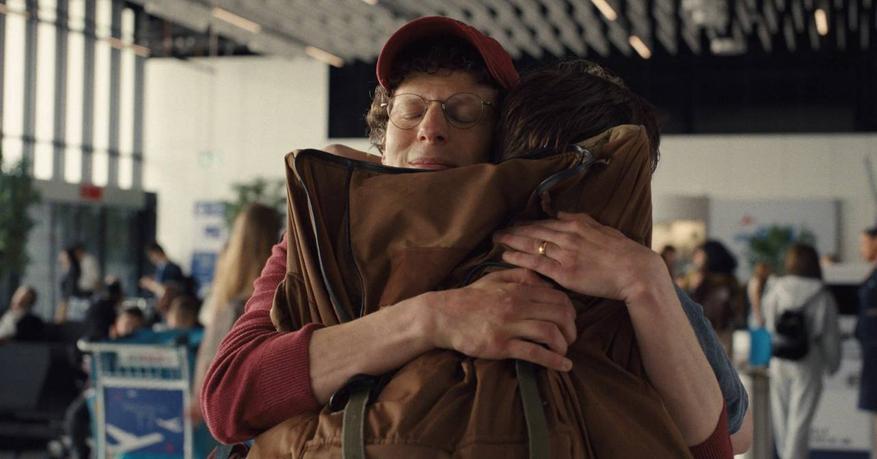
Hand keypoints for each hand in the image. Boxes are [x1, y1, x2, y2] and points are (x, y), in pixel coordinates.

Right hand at [425, 268, 575, 371]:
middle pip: (559, 315)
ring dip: (563, 345)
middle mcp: (517, 305)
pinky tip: (563, 366)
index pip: (558, 298)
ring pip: (550, 333)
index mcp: (518, 289)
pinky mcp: (501, 345)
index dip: (570, 311)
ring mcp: (509, 326)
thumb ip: (521, 275)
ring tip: (564, 352)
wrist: (443, 316)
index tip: (570, 322)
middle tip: (570, 339)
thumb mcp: (495, 278)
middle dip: (571, 329)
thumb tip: (544, 280)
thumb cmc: (470, 298)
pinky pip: (534, 353)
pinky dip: (553, 361)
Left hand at [494, 212, 664, 303]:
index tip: (514, 224)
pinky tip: (505, 256)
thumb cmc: (623, 252)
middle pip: (534, 231)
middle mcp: (568, 237)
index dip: (527, 224)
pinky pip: (536, 264)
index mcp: (577, 225)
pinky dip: (518, 259)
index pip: (545, 223)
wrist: (635, 271)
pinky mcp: (564, 273)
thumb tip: (562, 213)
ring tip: (497, 241)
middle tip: (496, 231)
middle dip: (514, 230)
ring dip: (511, 242)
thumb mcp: (603, 229)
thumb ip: (582, 220)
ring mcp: (565, 254)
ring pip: (531, 245)